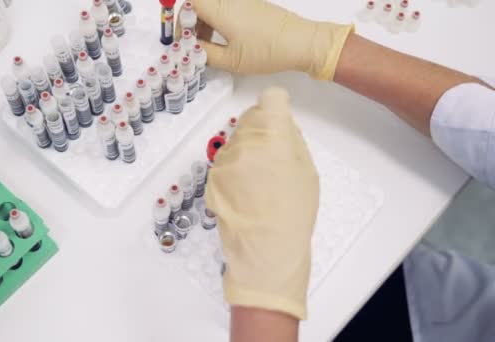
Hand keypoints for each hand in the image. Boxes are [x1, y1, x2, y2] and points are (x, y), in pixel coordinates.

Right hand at [179, 0, 352, 79]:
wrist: (302, 43)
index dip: (180, 20)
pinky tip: (224, 40)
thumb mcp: (231, 60)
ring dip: (204, 22)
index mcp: (222, 10)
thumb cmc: (268, 51)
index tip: (182, 39)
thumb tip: (190, 50)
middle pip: (200, 2)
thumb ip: (205, 54)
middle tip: (192, 43)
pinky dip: (218, 21)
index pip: (190, 3)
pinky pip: (226, 7)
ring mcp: (243, 1)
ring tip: (208, 45)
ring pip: (213, 5)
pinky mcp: (252, 5)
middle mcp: (231, 1)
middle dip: (191, 22)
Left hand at [206, 87, 318, 318]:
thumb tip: (281, 122)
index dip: (276, 107)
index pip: (271, 99)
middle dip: (261, 130)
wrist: (264, 249)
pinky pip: (225, 162)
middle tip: (271, 158)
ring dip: (245, 150)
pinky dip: (233, 170)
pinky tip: (244, 192)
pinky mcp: (211, 176)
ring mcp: (224, 159)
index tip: (278, 121)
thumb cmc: (293, 211)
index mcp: (274, 136)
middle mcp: (245, 140)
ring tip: (257, 182)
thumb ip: (292, 140)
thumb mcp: (306, 172)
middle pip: (251, 117)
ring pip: (236, 140)